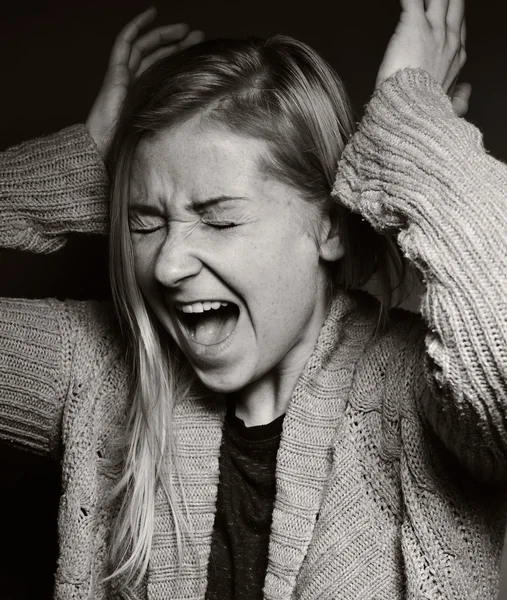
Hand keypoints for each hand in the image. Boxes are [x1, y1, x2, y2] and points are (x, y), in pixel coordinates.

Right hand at [86, 7, 203, 157]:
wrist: (107, 145)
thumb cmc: (134, 143)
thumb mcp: (163, 124)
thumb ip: (176, 111)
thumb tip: (203, 102)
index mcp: (146, 95)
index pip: (165, 69)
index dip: (181, 58)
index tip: (201, 51)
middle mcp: (135, 82)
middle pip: (157, 55)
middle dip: (178, 43)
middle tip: (199, 35)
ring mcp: (124, 75)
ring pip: (145, 45)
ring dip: (164, 34)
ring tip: (185, 28)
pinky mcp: (115, 70)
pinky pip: (125, 41)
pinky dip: (137, 25)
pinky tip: (151, 13)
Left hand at [375, 0, 470, 115]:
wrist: (413, 112)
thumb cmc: (424, 111)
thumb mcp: (449, 108)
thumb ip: (459, 99)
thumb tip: (465, 92)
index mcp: (456, 57)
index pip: (457, 28)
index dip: (451, 18)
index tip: (445, 15)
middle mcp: (448, 40)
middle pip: (454, 5)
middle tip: (439, 1)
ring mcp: (433, 31)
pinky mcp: (414, 25)